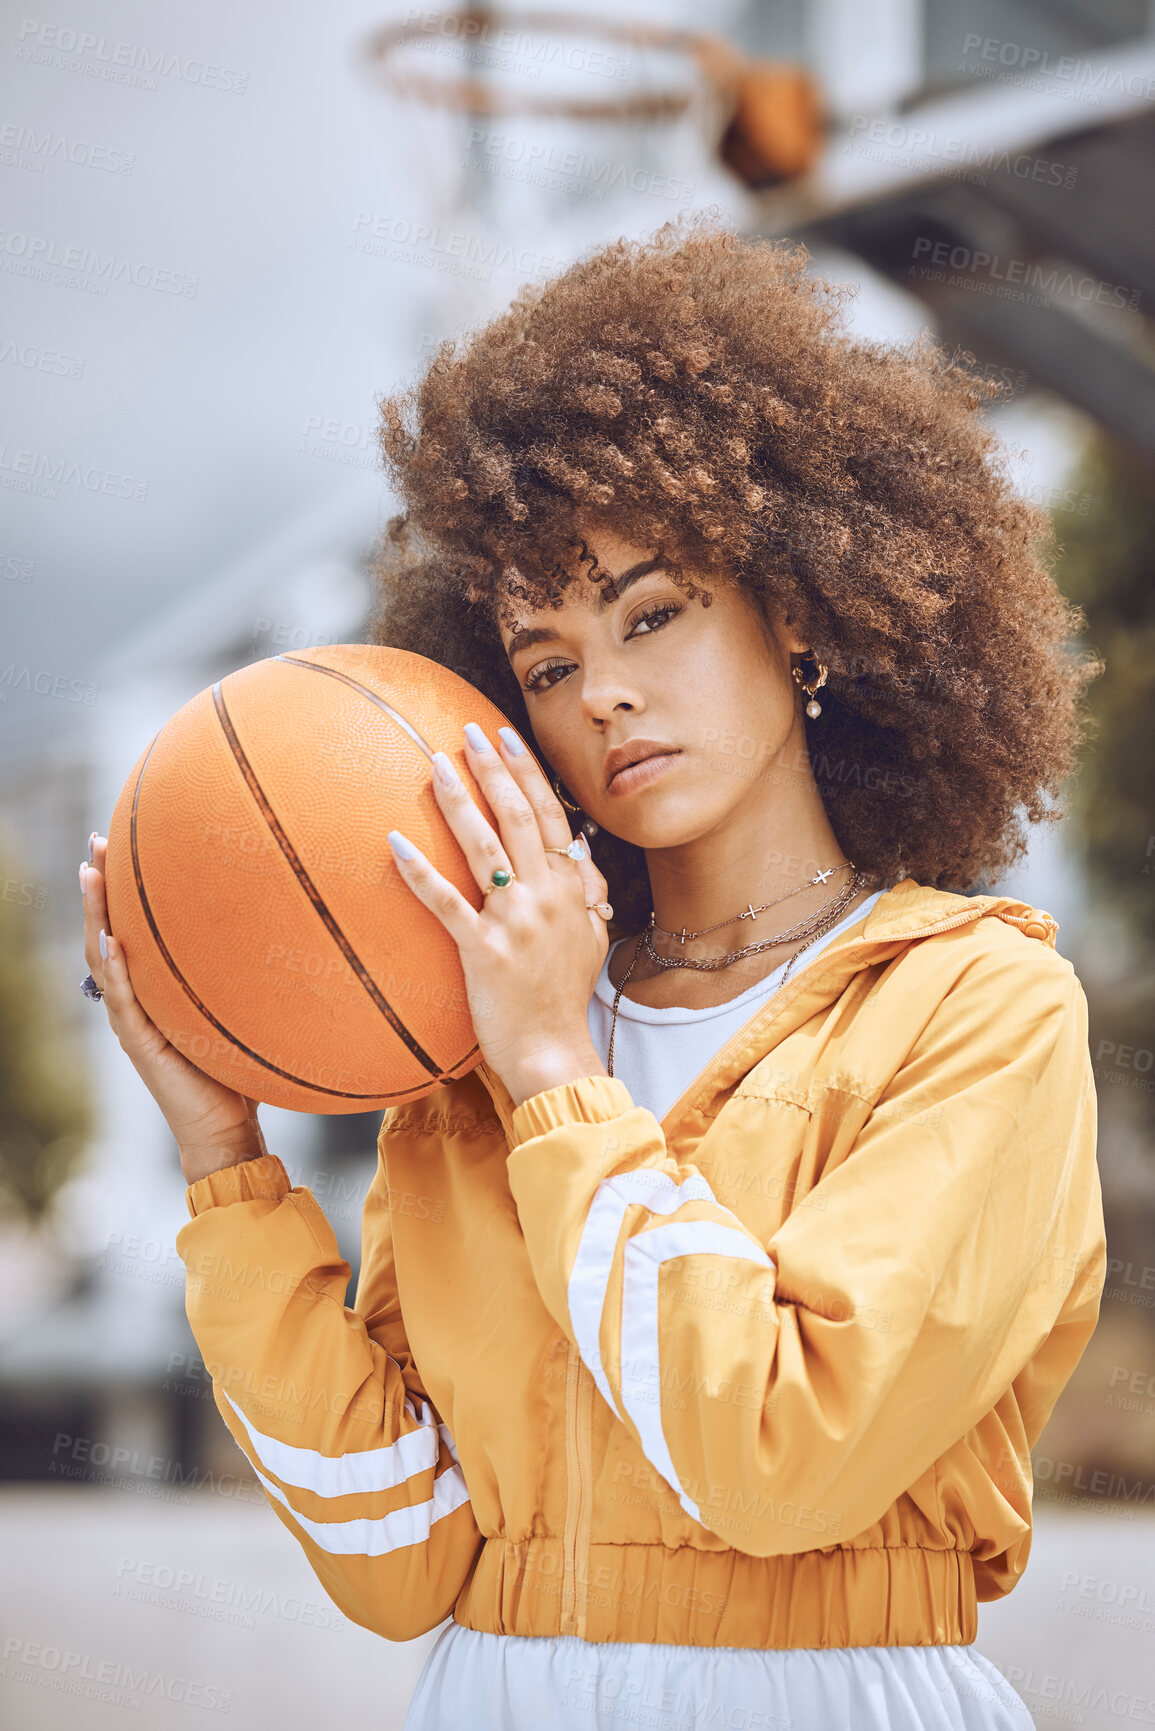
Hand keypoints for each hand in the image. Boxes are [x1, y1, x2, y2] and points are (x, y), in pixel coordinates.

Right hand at [81, 835, 267, 1183]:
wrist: (226, 1128)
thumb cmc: (239, 1071)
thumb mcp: (241, 1009)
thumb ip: (247, 977)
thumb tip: (287, 929)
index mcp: (153, 990)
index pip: (128, 928)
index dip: (120, 889)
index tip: (118, 844)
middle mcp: (135, 1000)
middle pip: (105, 932)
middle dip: (98, 887)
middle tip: (96, 842)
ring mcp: (132, 1020)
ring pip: (102, 958)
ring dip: (95, 915)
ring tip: (90, 875)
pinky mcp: (141, 1043)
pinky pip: (122, 999)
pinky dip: (113, 968)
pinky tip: (111, 940)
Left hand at [387, 724, 610, 1107]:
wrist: (555, 1051)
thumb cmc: (565, 998)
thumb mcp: (591, 937)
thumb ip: (587, 891)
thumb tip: (581, 847)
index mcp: (572, 889)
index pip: (549, 815)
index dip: (526, 773)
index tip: (505, 737)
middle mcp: (548, 895)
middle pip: (517, 816)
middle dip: (492, 768)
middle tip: (468, 731)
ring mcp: (516, 921)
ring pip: (484, 846)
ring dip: (457, 800)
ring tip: (434, 764)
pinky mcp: (484, 951)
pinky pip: (445, 903)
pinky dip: (419, 871)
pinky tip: (394, 843)